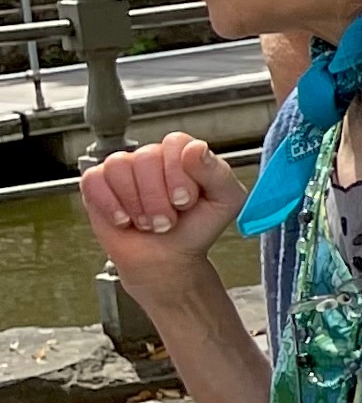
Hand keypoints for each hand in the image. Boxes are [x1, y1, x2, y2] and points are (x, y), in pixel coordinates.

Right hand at [79, 132, 245, 290]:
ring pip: (119, 166)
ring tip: (148, 222)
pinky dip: (110, 206)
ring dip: (136, 204)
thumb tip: (196, 149)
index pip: (175, 143)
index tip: (184, 201)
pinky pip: (95, 180)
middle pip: (145, 157)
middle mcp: (153, 156)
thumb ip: (217, 172)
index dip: (178, 173)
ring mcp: (124, 168)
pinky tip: (124, 220)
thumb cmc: (196, 229)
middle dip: (157, 198)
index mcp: (184, 155)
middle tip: (167, 220)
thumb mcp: (225, 201)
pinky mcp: (98, 184)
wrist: (168, 259)